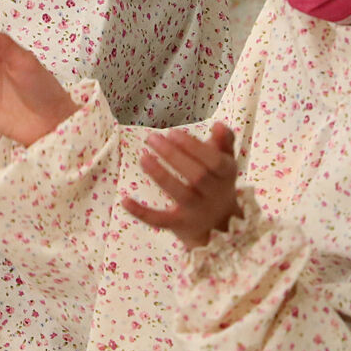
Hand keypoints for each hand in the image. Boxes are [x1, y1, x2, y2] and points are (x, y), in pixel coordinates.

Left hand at [122, 123, 240, 249]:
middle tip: (152, 138)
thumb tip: (218, 125)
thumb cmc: (217, 182)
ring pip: (180, 194)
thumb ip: (224, 141)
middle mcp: (214, 194)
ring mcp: (197, 211)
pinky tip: (125, 200)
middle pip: (196, 175)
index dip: (193, 147)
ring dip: (161, 175)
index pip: (214, 161)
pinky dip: (142, 213)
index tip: (172, 132)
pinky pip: (160, 221)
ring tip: (143, 158)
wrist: (221, 224)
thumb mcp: (225, 161)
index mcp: (225, 175)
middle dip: (173, 155)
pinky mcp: (180, 225)